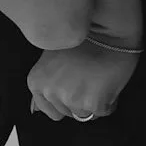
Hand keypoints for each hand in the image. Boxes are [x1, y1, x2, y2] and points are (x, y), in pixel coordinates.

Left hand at [25, 40, 139, 120]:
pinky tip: (109, 83)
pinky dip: (109, 102)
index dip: (65, 100)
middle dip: (80, 101)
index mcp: (37, 81)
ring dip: (95, 102)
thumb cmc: (83, 38)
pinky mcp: (93, 103)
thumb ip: (47, 80)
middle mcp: (51, 92)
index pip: (49, 109)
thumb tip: (36, 107)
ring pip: (86, 115)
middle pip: (69, 112)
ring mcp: (71, 99)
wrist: (108, 31)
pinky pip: (104, 111)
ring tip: (100, 80)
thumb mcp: (52, 56)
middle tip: (90, 79)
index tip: (74, 88)